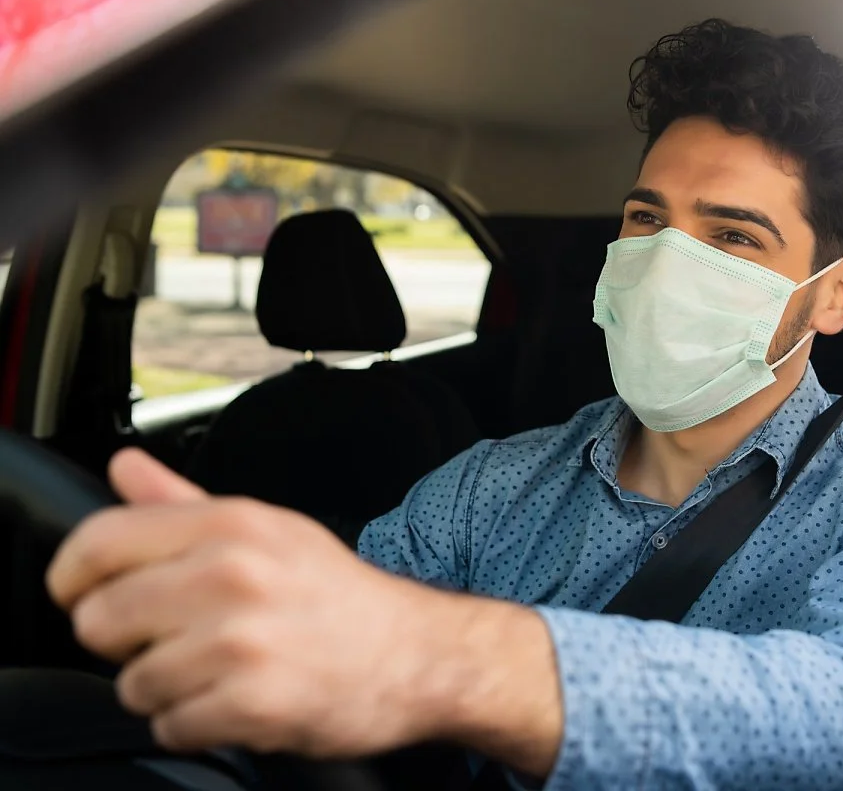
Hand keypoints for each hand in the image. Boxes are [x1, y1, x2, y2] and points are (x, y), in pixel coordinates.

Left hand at [45, 449, 562, 773]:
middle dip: (127, 641)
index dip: (73, 577)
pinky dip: (197, 725)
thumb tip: (125, 468)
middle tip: (175, 639)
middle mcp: (232, 576)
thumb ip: (184, 502)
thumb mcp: (269, 531)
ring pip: (132, 683)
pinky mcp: (251, 704)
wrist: (416, 654)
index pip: (100, 541)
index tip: (82, 594)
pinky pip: (171, 726)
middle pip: (99, 620)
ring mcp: (241, 642)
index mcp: (232, 525)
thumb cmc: (338, 596)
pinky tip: (237, 701)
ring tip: (219, 672)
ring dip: (166, 690)